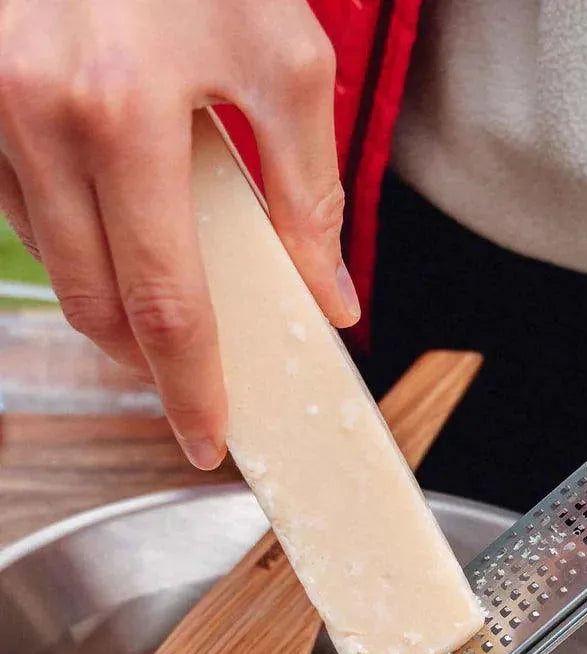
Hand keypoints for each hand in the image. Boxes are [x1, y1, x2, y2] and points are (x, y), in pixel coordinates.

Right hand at [0, 0, 358, 468]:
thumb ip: (309, 192)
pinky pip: (17, 210)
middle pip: (95, 302)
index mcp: (122, 112)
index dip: (188, 382)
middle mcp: (34, 115)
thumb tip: (329, 297)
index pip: (164, 299)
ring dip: (112, 297)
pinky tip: (114, 214)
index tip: (206, 434)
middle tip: (197, 370)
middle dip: (149, 355)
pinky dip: (73, 238)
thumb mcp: (283, 60)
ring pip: (52, 264)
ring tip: (167, 282)